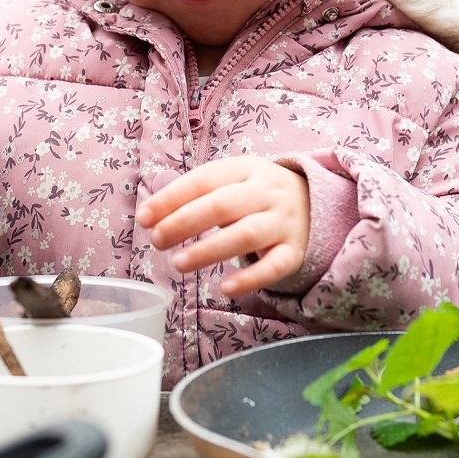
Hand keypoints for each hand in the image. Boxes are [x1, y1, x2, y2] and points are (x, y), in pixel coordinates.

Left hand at [137, 157, 310, 295]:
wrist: (314, 204)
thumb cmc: (257, 195)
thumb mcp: (234, 181)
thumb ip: (198, 195)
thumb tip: (151, 214)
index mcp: (246, 170)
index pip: (205, 179)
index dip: (171, 198)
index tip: (143, 217)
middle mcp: (266, 193)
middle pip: (222, 206)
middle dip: (183, 223)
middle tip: (157, 240)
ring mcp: (283, 222)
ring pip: (245, 235)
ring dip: (208, 250)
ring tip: (178, 263)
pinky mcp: (294, 252)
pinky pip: (274, 266)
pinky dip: (250, 279)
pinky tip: (224, 288)